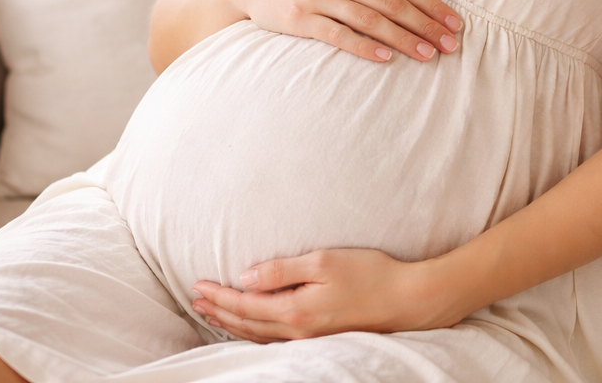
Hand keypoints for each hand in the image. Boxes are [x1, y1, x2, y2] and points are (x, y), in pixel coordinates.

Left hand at [190, 249, 460, 341]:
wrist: (406, 300)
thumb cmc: (368, 273)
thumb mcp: (323, 262)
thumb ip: (282, 270)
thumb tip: (246, 277)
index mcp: (295, 310)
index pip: (245, 305)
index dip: (219, 296)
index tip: (198, 285)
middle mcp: (298, 330)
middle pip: (246, 324)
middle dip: (219, 311)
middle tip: (196, 300)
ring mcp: (309, 338)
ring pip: (258, 335)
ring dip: (232, 324)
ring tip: (213, 313)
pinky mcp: (320, 337)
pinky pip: (275, 339)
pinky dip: (254, 332)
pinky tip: (251, 326)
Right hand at [217, 0, 461, 62]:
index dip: (431, 3)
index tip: (454, 23)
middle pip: (391, 2)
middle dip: (425, 24)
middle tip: (450, 44)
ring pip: (370, 19)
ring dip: (402, 39)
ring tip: (427, 55)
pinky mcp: (299, 18)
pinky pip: (338, 35)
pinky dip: (364, 47)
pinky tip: (385, 59)